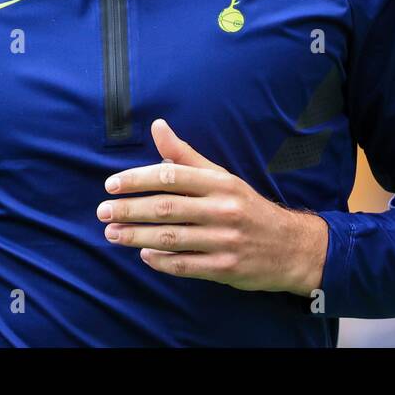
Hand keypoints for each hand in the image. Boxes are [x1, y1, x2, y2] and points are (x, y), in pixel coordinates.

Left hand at [97, 119, 327, 295]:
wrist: (291, 246)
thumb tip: (156, 127)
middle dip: (129, 209)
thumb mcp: (221, 177)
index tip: (111, 185)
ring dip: (137, 236)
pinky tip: (144, 254)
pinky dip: (161, 261)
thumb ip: (185, 155)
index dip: (137, 179)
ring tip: (113, 234)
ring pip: (171, 238)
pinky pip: (185, 265)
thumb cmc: (246, 207)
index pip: (171, 175)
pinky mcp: (225, 268)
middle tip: (103, 212)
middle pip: (166, 208)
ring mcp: (225, 241)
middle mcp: (223, 209)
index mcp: (220, 183)